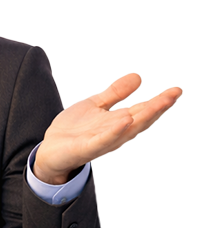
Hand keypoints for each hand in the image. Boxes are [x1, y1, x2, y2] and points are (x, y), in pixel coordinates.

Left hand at [34, 73, 182, 184]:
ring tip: (157, 105)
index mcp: (117, 123)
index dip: (159, 101)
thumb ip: (115, 93)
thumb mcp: (95, 105)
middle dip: (157, 108)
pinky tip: (124, 120)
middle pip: (140, 120)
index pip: (142, 111)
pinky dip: (114, 131)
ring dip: (142, 117)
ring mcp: (101, 141)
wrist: (51, 151)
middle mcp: (114, 133)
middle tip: (173, 95)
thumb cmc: (73, 131)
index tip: (176, 90)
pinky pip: (102, 140)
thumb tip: (137, 77)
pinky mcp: (86, 148)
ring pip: (126, 130)